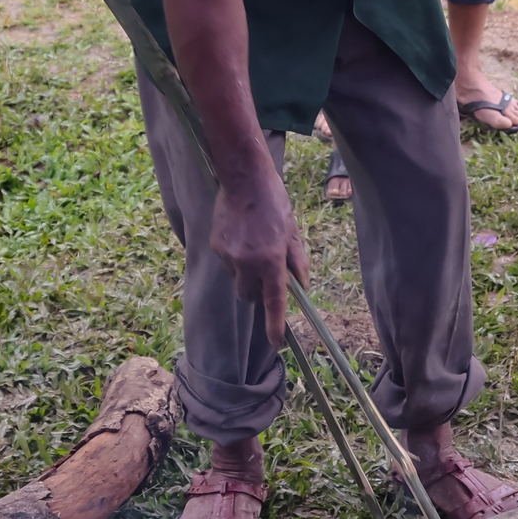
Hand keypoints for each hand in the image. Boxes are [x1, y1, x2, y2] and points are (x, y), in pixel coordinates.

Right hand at [210, 161, 309, 344]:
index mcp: (272, 260)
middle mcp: (249, 262)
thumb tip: (301, 286)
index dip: (275, 324)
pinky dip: (234, 257)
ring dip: (246, 273)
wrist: (243, 178)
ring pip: (237, 279)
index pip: (274, 301)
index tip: (276, 341)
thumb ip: (297, 261)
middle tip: (265, 273)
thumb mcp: (292, 232)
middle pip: (249, 296)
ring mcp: (229, 255)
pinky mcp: (216, 246)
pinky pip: (227, 262)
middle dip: (257, 292)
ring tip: (252, 244)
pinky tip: (240, 235)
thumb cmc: (274, 203)